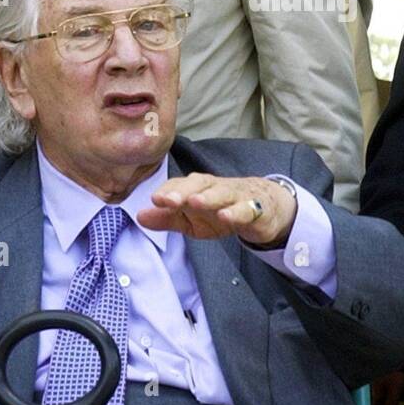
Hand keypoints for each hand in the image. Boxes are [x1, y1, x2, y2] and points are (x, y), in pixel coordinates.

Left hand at [136, 173, 297, 248]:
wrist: (264, 208)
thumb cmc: (221, 210)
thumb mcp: (191, 220)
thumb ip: (167, 218)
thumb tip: (139, 216)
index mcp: (198, 188)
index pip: (180, 186)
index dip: (168, 192)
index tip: (155, 199)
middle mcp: (215, 187)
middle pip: (199, 184)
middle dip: (183, 191)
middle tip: (168, 200)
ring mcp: (236, 196)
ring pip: (221, 193)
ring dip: (208, 197)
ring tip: (195, 202)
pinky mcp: (255, 208)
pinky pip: (246, 209)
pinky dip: (237, 212)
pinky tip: (227, 216)